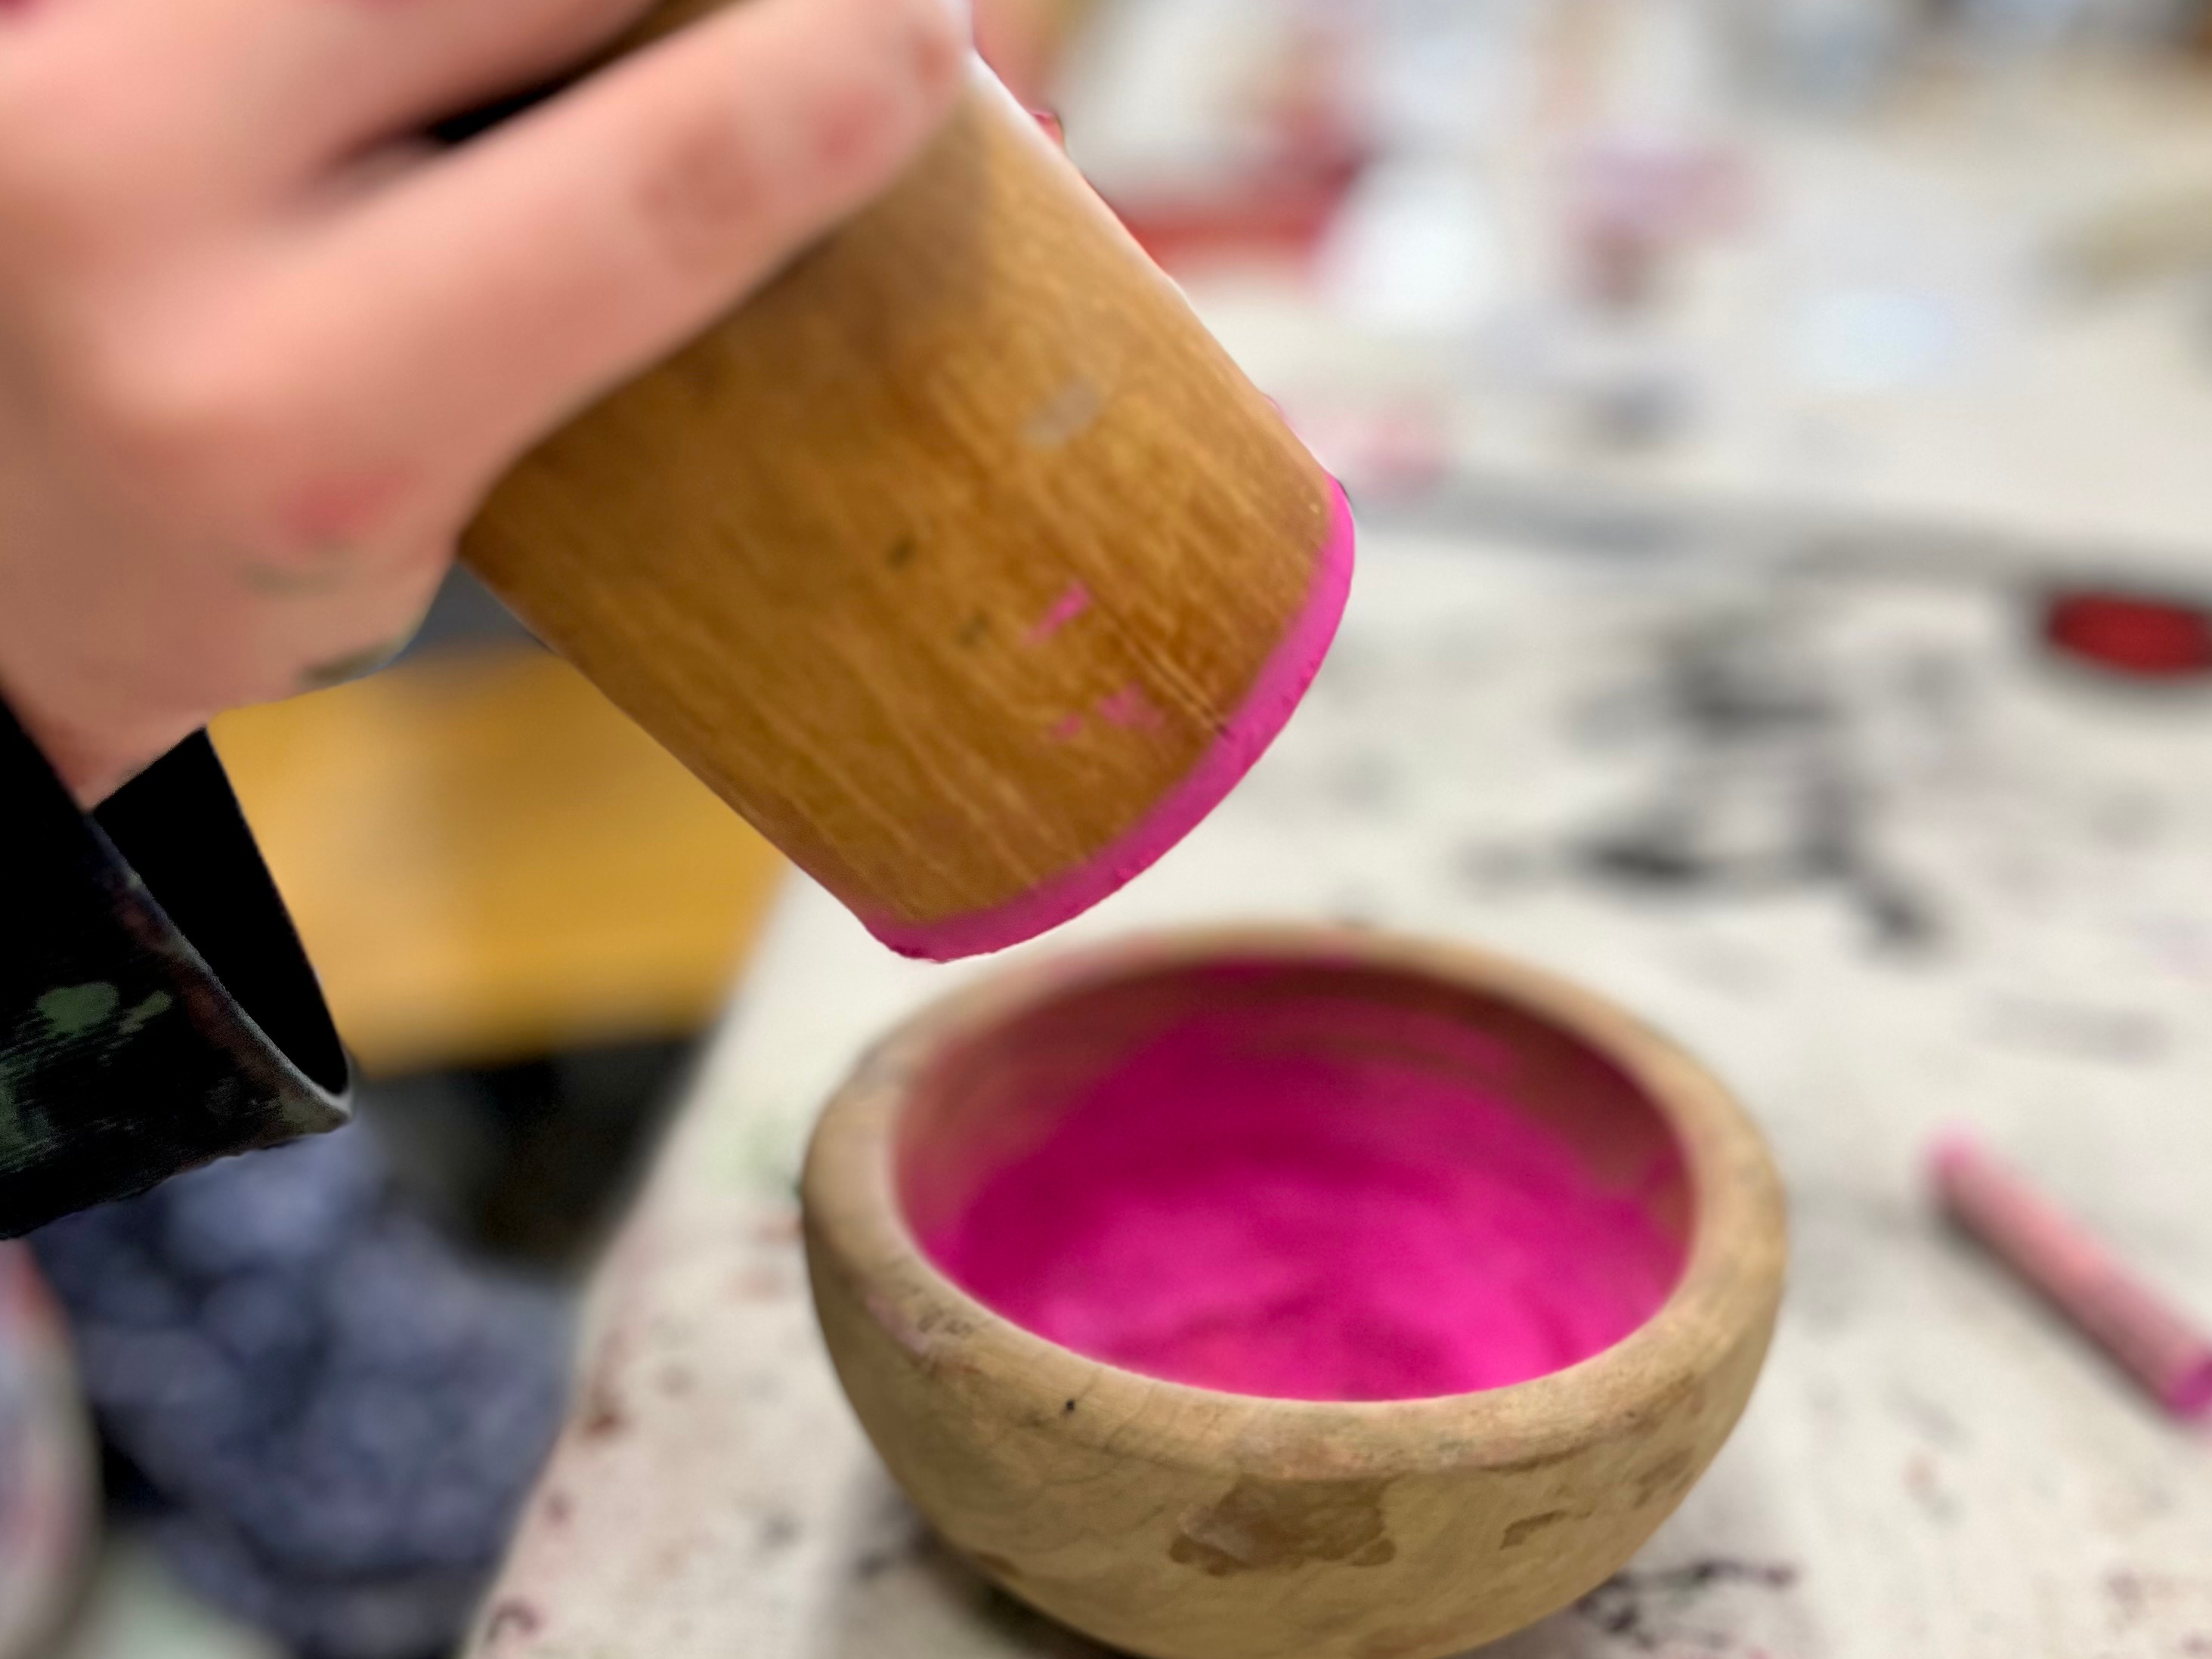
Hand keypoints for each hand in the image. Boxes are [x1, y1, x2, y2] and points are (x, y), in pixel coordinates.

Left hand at [0, 0, 966, 804]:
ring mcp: (59, 59)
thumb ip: (585, 318)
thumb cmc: (208, 573)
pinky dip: (423, 17)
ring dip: (557, 7)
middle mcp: (135, 192)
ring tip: (623, 55)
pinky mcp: (32, 2)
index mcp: (295, 412)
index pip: (652, 185)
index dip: (838, 74)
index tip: (933, 29)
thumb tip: (808, 122)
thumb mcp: (424, 523)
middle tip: (808, 21)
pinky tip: (463, 61)